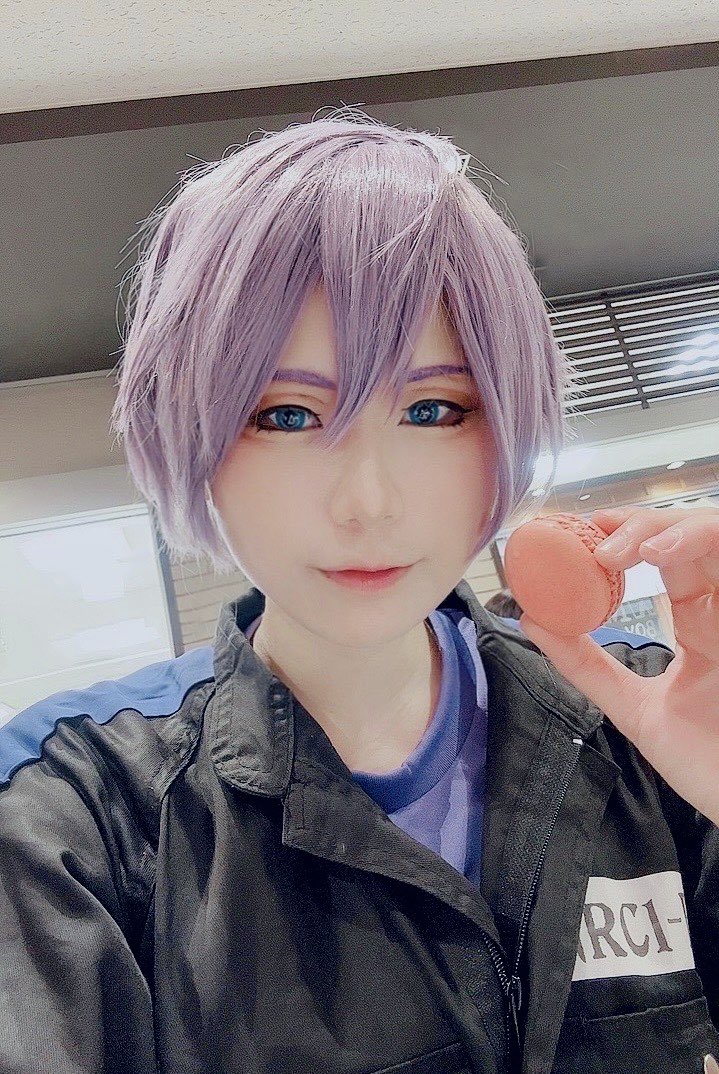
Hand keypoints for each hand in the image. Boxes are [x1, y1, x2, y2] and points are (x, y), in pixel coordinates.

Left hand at [517, 505, 718, 825]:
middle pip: (697, 536)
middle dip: (645, 524)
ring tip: (632, 546)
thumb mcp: (636, 711)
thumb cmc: (709, 765)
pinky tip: (664, 555)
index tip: (584, 529)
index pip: (671, 560)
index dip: (630, 534)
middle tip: (598, 534)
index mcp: (703, 627)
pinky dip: (704, 546)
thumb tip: (533, 619)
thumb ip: (587, 666)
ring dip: (676, 530)